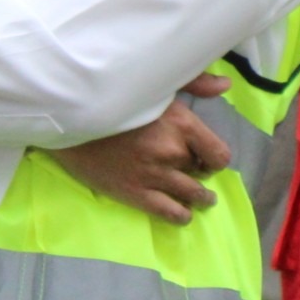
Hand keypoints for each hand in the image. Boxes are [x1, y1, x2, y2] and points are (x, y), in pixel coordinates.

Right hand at [49, 75, 233, 224]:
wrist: (73, 118)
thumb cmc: (118, 98)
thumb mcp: (159, 85)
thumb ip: (196, 83)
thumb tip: (226, 85)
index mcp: (182, 125)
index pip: (218, 154)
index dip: (216, 158)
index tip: (209, 158)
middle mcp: (172, 152)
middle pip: (200, 171)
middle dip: (199, 170)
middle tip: (195, 170)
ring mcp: (153, 175)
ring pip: (190, 194)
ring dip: (200, 198)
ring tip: (204, 199)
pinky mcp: (134, 192)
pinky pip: (169, 212)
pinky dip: (181, 215)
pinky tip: (184, 214)